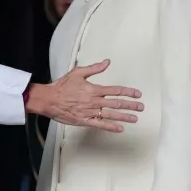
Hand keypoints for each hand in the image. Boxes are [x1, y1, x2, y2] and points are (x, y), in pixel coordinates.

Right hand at [25, 59, 143, 132]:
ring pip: (111, 115)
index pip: (115, 90)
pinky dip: (111, 127)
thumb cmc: (62, 86)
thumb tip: (107, 62)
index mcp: (93, 89)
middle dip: (130, 105)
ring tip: (135, 118)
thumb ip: (94, 68)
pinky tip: (120, 128)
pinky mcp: (84, 121)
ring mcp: (90, 112)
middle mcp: (94, 101)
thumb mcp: (77, 72)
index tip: (137, 94)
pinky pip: (100, 125)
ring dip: (124, 116)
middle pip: (116, 103)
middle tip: (141, 107)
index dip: (128, 92)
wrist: (49, 99)